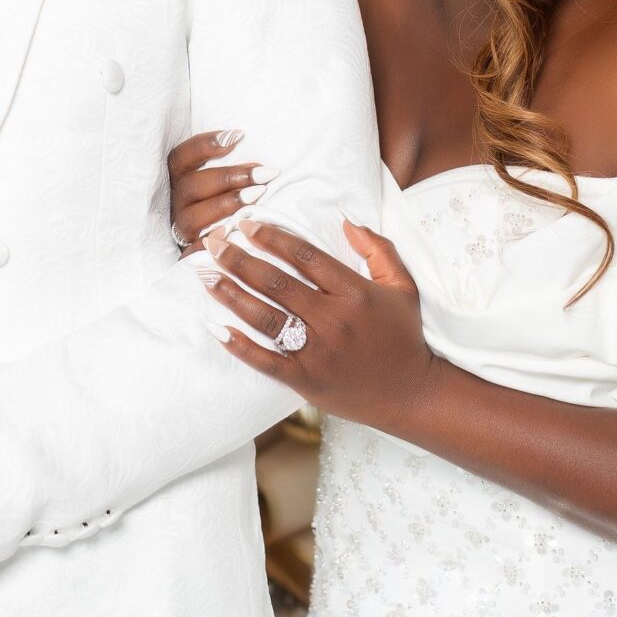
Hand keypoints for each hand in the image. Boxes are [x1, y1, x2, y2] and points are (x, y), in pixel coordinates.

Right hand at [167, 128, 266, 252]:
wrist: (201, 235)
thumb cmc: (217, 196)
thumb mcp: (214, 175)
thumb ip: (223, 161)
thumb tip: (245, 140)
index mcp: (178, 177)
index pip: (182, 156)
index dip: (206, 145)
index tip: (238, 135)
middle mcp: (176, 201)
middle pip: (193, 186)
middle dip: (230, 177)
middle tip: (264, 173)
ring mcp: (181, 227)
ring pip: (194, 217)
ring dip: (227, 205)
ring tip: (258, 196)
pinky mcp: (188, 250)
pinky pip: (197, 250)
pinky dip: (215, 242)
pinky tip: (238, 233)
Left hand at [204, 218, 436, 434]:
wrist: (410, 393)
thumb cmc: (404, 337)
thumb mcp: (402, 287)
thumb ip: (377, 250)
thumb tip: (347, 222)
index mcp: (354, 293)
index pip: (305, 256)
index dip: (273, 238)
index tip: (248, 225)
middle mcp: (333, 320)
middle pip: (276, 283)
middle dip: (240, 259)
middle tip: (214, 243)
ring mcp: (317, 352)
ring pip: (266, 317)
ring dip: (232, 295)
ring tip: (206, 276)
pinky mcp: (305, 380)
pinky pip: (266, 361)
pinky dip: (240, 346)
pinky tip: (217, 329)